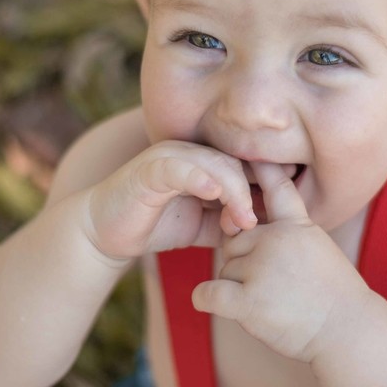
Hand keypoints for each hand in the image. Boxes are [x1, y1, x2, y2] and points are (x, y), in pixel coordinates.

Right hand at [84, 141, 257, 260]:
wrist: (107, 232)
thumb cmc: (156, 225)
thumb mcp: (203, 227)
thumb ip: (229, 222)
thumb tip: (260, 225)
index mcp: (204, 163)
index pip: (243, 166)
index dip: (264, 185)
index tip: (280, 211)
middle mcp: (189, 153)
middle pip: (234, 162)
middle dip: (252, 191)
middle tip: (258, 222)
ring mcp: (169, 156)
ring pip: (213, 164)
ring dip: (232, 191)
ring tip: (243, 219)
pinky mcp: (149, 168)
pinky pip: (179, 167)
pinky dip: (199, 179)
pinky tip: (213, 195)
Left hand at [191, 161, 373, 362]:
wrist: (349, 332)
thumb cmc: (334, 297)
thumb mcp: (319, 251)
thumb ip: (288, 235)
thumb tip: (246, 231)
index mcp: (297, 226)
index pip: (276, 188)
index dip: (261, 168)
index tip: (246, 152)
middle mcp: (277, 240)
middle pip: (234, 242)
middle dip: (242, 264)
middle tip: (273, 289)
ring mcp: (262, 268)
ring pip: (225, 270)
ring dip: (236, 288)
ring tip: (271, 304)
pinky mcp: (249, 300)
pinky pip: (208, 293)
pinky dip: (206, 299)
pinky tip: (213, 304)